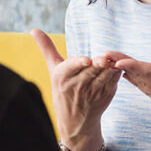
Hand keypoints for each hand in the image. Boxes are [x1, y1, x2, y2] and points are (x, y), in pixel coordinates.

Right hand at [30, 29, 119, 150]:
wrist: (75, 120)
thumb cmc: (62, 89)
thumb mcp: (53, 70)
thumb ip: (47, 48)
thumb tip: (33, 29)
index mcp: (62, 77)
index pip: (71, 67)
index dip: (79, 63)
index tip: (86, 60)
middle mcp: (76, 86)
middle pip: (90, 69)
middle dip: (99, 63)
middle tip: (105, 59)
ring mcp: (92, 92)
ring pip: (104, 75)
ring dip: (110, 67)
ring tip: (113, 60)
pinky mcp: (105, 96)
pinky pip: (113, 81)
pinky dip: (116, 73)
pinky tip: (117, 66)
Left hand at [110, 48, 150, 150]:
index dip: (136, 67)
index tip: (118, 62)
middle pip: (141, 77)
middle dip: (121, 65)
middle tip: (103, 55)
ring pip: (142, 83)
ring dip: (124, 72)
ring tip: (108, 62)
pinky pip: (147, 91)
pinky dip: (135, 81)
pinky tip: (125, 75)